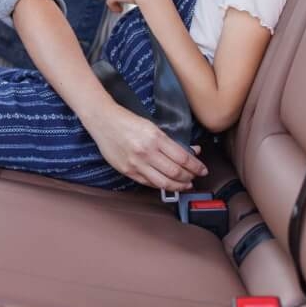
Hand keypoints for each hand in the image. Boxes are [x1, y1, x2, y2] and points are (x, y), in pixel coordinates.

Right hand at [85, 100, 206, 190]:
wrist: (103, 120)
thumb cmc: (127, 120)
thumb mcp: (152, 126)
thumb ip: (171, 141)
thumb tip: (191, 151)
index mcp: (155, 137)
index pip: (182, 157)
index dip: (196, 166)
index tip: (202, 169)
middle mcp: (146, 152)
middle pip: (175, 172)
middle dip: (190, 177)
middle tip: (195, 177)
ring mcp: (136, 163)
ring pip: (163, 182)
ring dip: (178, 185)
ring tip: (185, 184)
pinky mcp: (127, 170)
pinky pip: (148, 183)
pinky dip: (161, 185)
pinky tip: (167, 184)